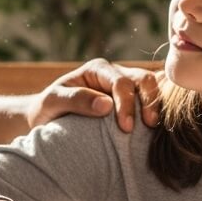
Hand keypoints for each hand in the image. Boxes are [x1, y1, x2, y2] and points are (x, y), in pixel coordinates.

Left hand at [27, 58, 161, 132]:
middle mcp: (114, 74)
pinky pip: (148, 102)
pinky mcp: (130, 103)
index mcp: (97, 69)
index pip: (120, 82)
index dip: (126, 103)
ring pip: (150, 88)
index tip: (125, 128)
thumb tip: (106, 105)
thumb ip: (76, 100)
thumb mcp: (53, 101)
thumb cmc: (47, 108)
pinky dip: (154, 112)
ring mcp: (124, 88)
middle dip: (149, 100)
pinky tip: (154, 130)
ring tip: (154, 128)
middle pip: (142, 79)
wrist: (46, 118)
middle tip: (149, 125)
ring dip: (155, 106)